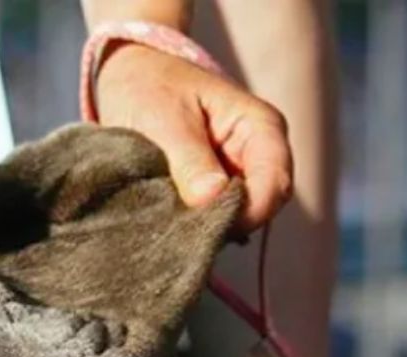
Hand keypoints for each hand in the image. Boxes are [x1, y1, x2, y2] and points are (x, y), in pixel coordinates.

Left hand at [94, 43, 292, 231]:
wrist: (130, 79)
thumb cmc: (150, 87)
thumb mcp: (164, 118)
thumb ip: (189, 158)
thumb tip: (211, 197)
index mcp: (260, 126)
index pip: (276, 184)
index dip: (248, 213)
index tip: (206, 226)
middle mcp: (258, 154)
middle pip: (261, 207)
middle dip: (225, 222)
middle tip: (179, 227)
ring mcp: (238, 173)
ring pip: (238, 217)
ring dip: (207, 225)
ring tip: (169, 220)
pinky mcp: (216, 190)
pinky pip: (215, 218)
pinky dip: (195, 224)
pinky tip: (168, 220)